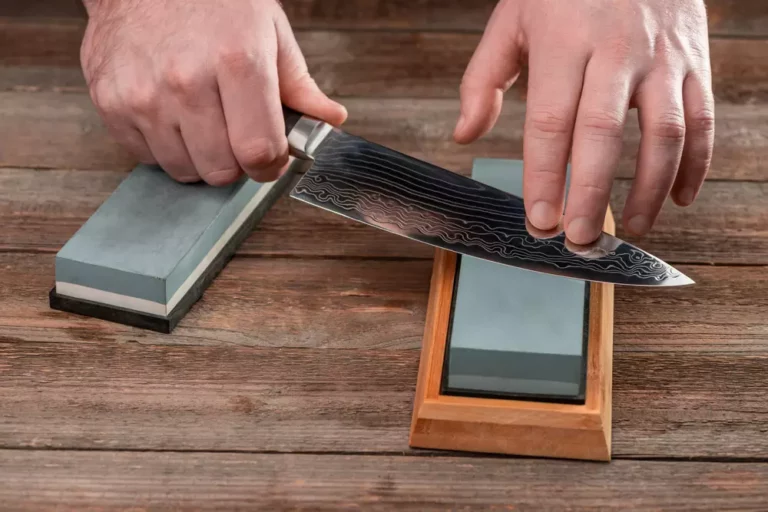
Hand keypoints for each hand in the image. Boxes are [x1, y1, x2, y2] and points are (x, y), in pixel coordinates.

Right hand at [80, 0, 345, 184]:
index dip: (271, 164)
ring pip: (184, 170)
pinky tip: (171, 113)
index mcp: (238, 62)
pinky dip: (164, 146)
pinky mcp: (111, 103)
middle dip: (236, 163)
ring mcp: (144, 95)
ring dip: (199, 156)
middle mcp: (187, 82)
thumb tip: (331, 120)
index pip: (260, 151)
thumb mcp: (270, 32)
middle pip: (221, 170)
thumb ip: (300, 86)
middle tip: (235, 135)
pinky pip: (147, 157)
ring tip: (202, 118)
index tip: (270, 158)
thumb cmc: (212, 2)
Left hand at [454, 0, 714, 242]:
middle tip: (579, 240)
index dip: (544, 177)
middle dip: (591, 195)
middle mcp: (617, 52)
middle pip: (603, 135)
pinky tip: (678, 199)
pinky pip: (701, 120)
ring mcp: (662, 57)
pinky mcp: (694, 61)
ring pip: (664, 134)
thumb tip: (464, 135)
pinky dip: (695, 165)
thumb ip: (483, 78)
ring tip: (630, 230)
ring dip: (648, 190)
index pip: (550, 123)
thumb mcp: (512, 19)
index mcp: (565, 44)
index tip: (538, 221)